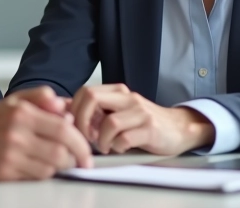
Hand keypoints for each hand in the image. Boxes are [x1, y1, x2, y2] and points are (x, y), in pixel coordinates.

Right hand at [0, 87, 92, 179]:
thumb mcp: (13, 101)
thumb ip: (40, 97)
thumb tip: (64, 106)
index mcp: (22, 113)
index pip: (65, 128)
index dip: (81, 142)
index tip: (87, 150)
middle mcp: (17, 133)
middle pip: (62, 151)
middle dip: (76, 158)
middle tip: (80, 160)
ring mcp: (11, 154)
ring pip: (51, 167)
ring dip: (59, 167)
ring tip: (56, 161)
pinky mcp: (4, 172)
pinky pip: (36, 177)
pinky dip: (44, 174)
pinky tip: (39, 166)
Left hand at [70, 84, 215, 155]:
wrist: (177, 128)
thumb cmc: (142, 123)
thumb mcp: (117, 111)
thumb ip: (94, 110)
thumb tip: (63, 110)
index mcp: (117, 91)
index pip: (85, 91)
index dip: (74, 110)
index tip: (75, 126)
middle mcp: (128, 97)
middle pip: (92, 98)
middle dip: (82, 121)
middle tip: (85, 137)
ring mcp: (140, 112)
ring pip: (109, 122)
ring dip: (101, 140)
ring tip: (104, 147)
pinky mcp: (150, 129)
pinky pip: (124, 138)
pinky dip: (117, 147)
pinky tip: (119, 148)